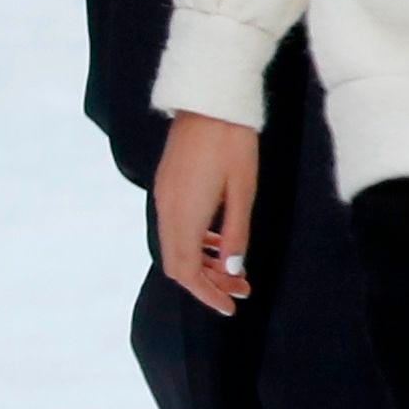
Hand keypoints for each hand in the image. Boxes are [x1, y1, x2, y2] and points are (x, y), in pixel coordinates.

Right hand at [154, 113, 261, 314]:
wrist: (211, 101)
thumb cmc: (234, 143)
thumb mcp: (244, 191)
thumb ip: (236, 232)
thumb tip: (233, 270)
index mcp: (183, 214)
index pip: (185, 270)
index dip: (206, 293)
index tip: (230, 307)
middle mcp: (166, 209)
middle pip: (177, 263)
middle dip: (208, 283)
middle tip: (241, 291)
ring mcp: (164, 196)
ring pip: (176, 245)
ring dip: (204, 263)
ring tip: (237, 273)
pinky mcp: (168, 185)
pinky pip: (177, 227)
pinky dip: (197, 243)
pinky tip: (220, 243)